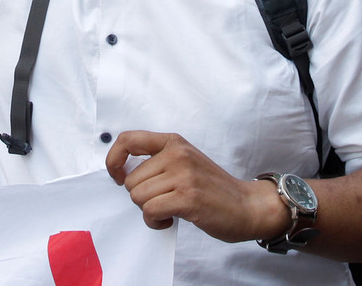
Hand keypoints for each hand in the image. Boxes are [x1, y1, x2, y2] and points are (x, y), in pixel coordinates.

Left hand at [105, 131, 289, 242]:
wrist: (247, 206)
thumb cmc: (213, 188)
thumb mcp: (186, 162)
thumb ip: (159, 161)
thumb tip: (122, 172)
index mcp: (174, 142)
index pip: (127, 139)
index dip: (113, 160)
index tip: (117, 176)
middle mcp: (177, 154)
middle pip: (130, 180)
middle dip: (141, 197)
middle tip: (162, 201)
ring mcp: (183, 175)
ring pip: (138, 197)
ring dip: (149, 211)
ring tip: (168, 211)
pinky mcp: (187, 197)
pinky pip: (150, 211)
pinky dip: (155, 222)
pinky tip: (170, 220)